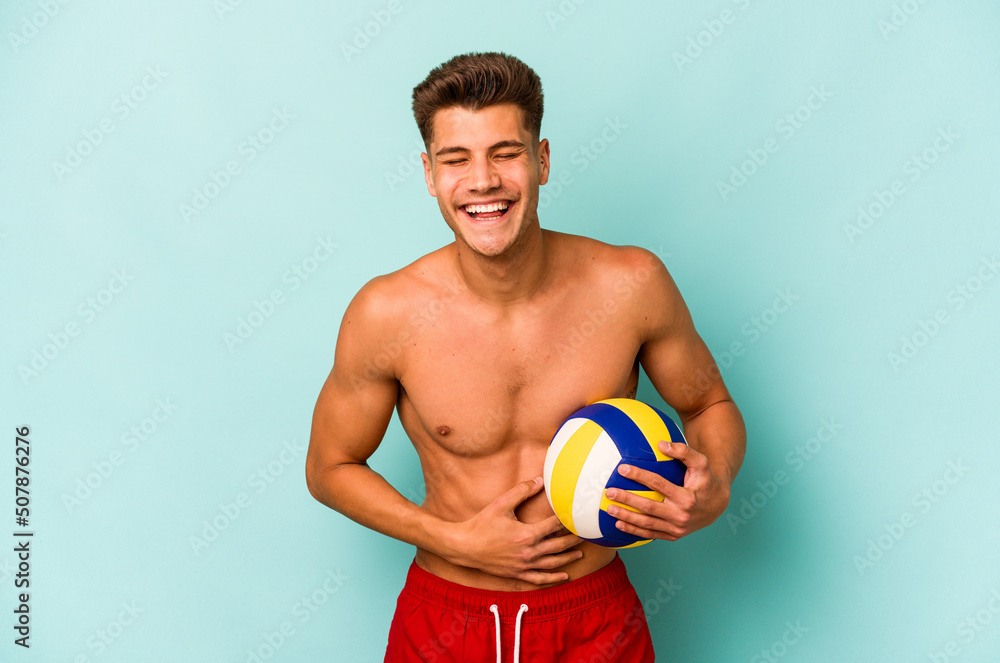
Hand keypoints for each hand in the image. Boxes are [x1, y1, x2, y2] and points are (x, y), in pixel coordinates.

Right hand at [444, 477, 582, 584]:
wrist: (464, 547)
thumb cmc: (482, 524)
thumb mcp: (501, 504)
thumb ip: (522, 491)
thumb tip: (540, 480)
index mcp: (526, 534)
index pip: (554, 526)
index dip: (567, 519)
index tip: (577, 514)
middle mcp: (528, 552)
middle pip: (558, 546)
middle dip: (574, 540)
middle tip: (586, 534)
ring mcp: (523, 565)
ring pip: (552, 563)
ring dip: (568, 558)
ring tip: (580, 553)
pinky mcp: (517, 574)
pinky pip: (539, 579)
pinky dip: (553, 578)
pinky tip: (564, 576)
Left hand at [605, 441, 729, 540]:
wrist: (717, 505)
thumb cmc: (706, 480)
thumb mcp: (701, 463)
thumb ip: (683, 451)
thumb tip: (661, 444)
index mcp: (686, 497)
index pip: (658, 484)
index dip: (640, 476)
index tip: (622, 469)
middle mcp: (681, 516)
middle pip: (649, 507)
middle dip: (627, 500)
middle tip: (609, 492)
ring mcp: (677, 529)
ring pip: (647, 524)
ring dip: (626, 517)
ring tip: (609, 509)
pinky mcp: (673, 536)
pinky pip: (651, 534)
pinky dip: (634, 531)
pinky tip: (619, 524)